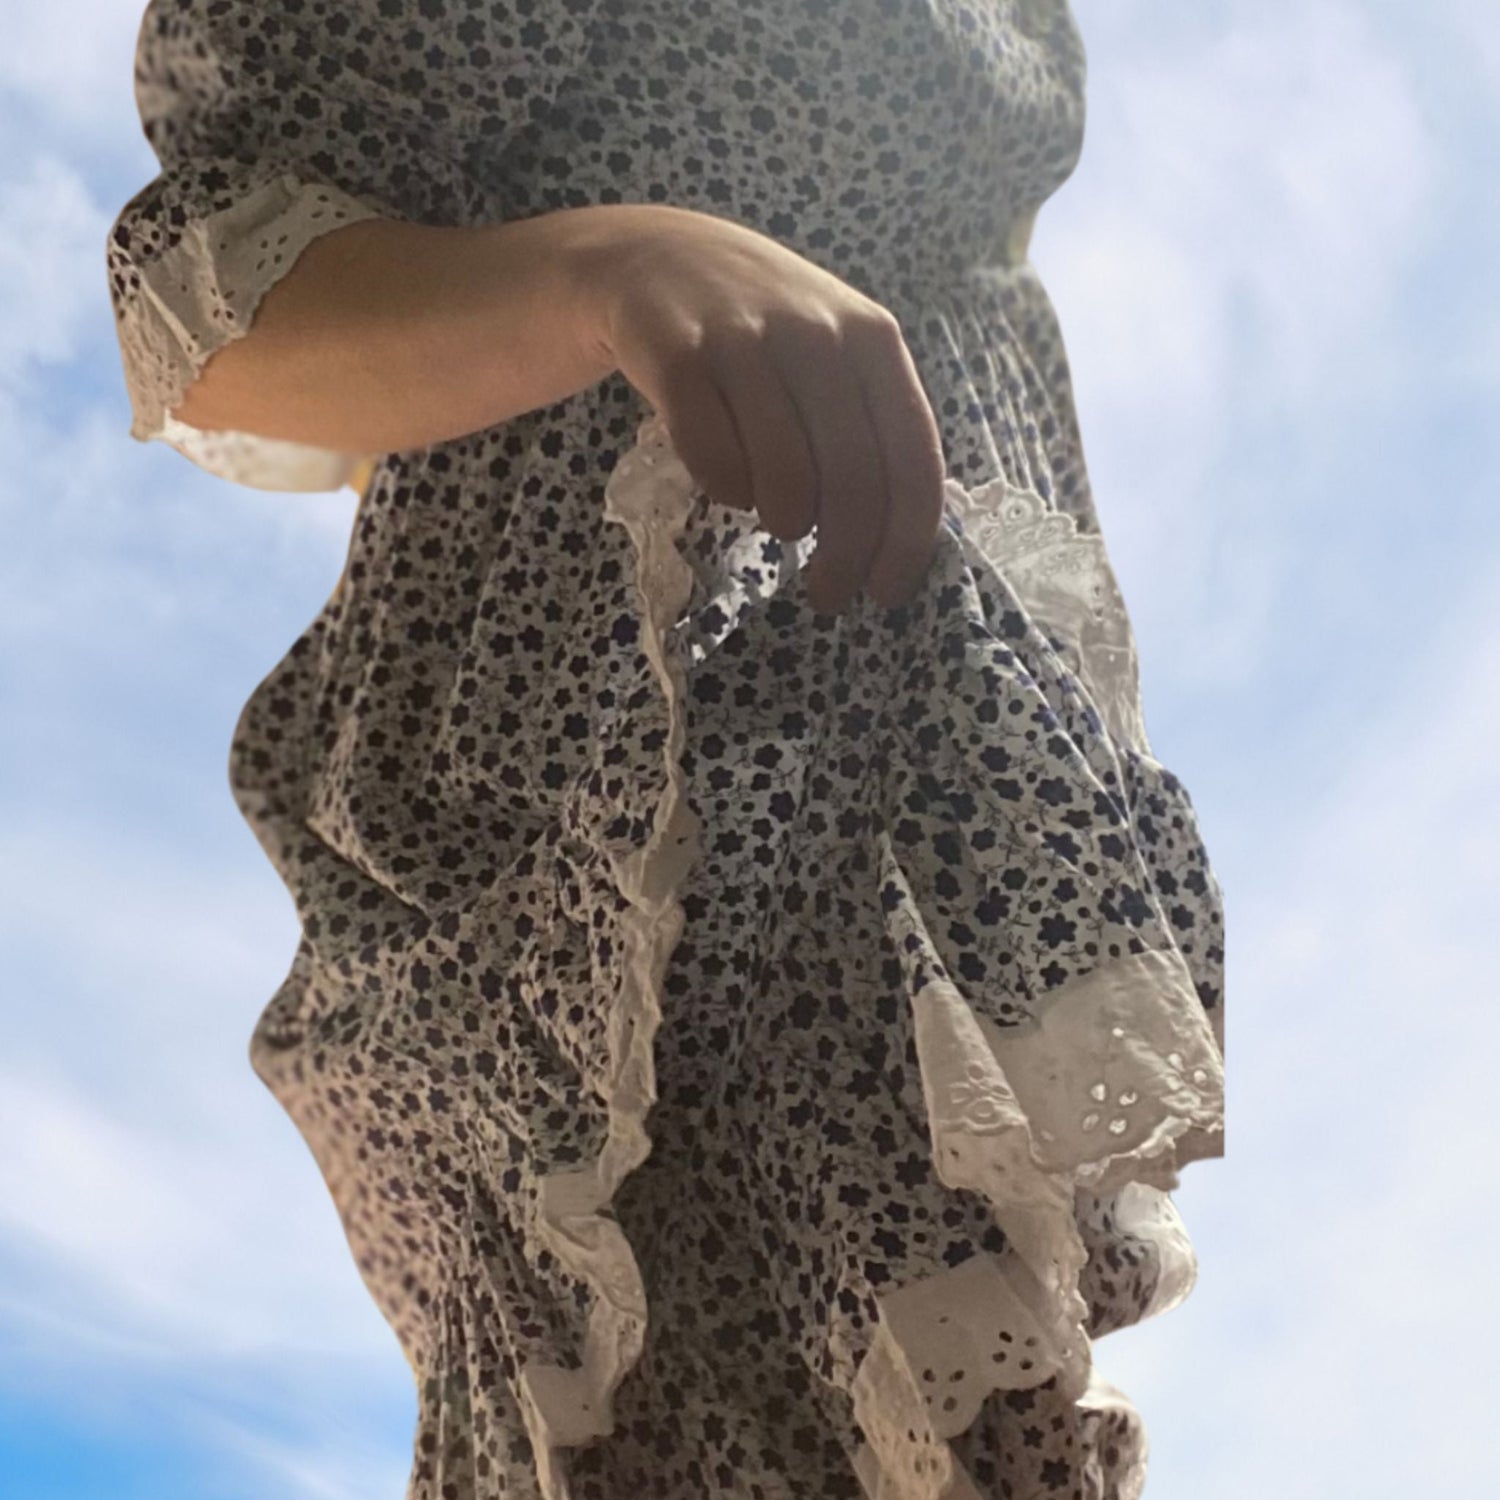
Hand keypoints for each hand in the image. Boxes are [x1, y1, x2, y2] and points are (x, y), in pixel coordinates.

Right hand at [568, 204, 946, 612]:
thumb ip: (868, 421)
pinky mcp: (674, 354)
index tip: (887, 591)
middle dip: (845, 555)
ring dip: (785, 521)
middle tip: (829, 594)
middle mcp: (814, 330)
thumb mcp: (829, 351)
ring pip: (785, 475)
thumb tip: (897, 534)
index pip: (911, 457)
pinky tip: (727, 485)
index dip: (905, 540)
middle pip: (853, 478)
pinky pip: (713, 458)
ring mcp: (742, 339)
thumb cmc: (756, 326)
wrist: (648, 256)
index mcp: (871, 336)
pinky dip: (725, 491)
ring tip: (778, 523)